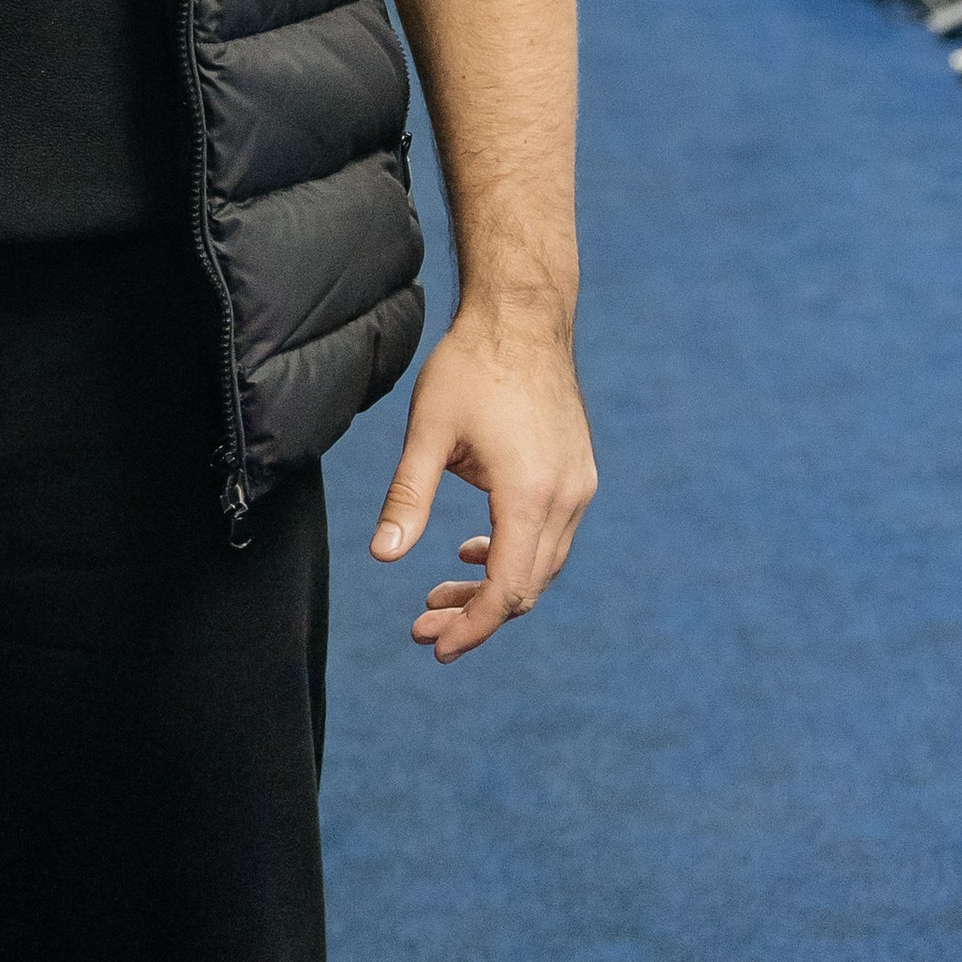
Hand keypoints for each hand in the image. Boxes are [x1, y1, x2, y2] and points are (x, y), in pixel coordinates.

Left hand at [370, 298, 596, 660]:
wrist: (523, 315)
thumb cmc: (471, 366)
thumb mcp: (428, 432)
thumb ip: (408, 497)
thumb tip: (383, 556)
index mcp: (528, 495)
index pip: (507, 590)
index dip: (472, 627)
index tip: (435, 646)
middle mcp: (565, 499)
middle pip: (526, 586)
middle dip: (475, 615)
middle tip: (423, 626)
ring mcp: (578, 486)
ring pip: (541, 564)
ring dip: (493, 585)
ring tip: (438, 592)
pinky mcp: (577, 473)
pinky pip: (550, 535)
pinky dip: (513, 553)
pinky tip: (472, 550)